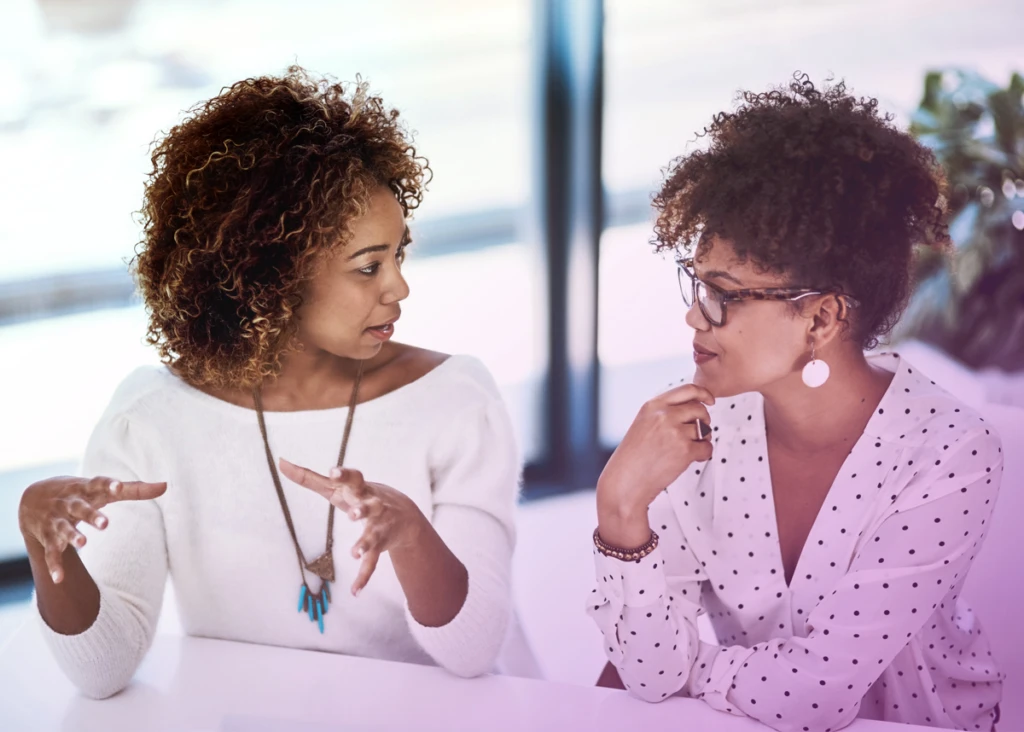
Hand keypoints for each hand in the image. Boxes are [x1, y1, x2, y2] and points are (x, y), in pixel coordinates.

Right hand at [18, 476, 166, 582]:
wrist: (32, 498)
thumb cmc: (81, 492)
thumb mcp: (103, 489)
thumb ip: (135, 489)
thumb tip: (166, 485)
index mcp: (86, 489)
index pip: (98, 483)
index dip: (108, 485)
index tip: (118, 487)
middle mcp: (69, 503)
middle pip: (80, 508)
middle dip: (91, 515)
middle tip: (105, 524)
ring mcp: (56, 520)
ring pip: (63, 528)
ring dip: (72, 536)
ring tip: (83, 543)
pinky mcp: (47, 537)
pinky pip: (50, 552)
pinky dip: (54, 565)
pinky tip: (59, 579)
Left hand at [278, 458, 425, 596]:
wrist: (405, 516)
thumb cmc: (362, 496)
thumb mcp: (338, 488)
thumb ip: (309, 478)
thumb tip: (281, 462)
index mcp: (361, 489)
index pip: (355, 479)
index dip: (345, 475)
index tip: (333, 472)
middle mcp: (373, 506)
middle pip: (371, 506)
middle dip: (363, 510)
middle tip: (354, 514)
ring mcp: (378, 526)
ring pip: (373, 535)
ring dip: (364, 543)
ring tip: (354, 553)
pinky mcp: (380, 546)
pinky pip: (372, 562)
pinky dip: (364, 576)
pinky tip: (355, 591)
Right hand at [597, 383, 714, 528]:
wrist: (625, 482)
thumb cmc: (633, 457)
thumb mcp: (643, 424)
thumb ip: (664, 413)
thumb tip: (695, 408)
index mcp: (653, 405)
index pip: (688, 389)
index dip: (704, 394)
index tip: (710, 401)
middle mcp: (664, 415)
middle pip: (699, 409)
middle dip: (704, 420)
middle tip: (699, 433)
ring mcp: (675, 432)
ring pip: (705, 429)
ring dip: (702, 440)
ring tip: (687, 451)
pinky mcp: (684, 450)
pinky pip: (707, 447)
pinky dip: (703, 455)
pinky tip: (690, 460)